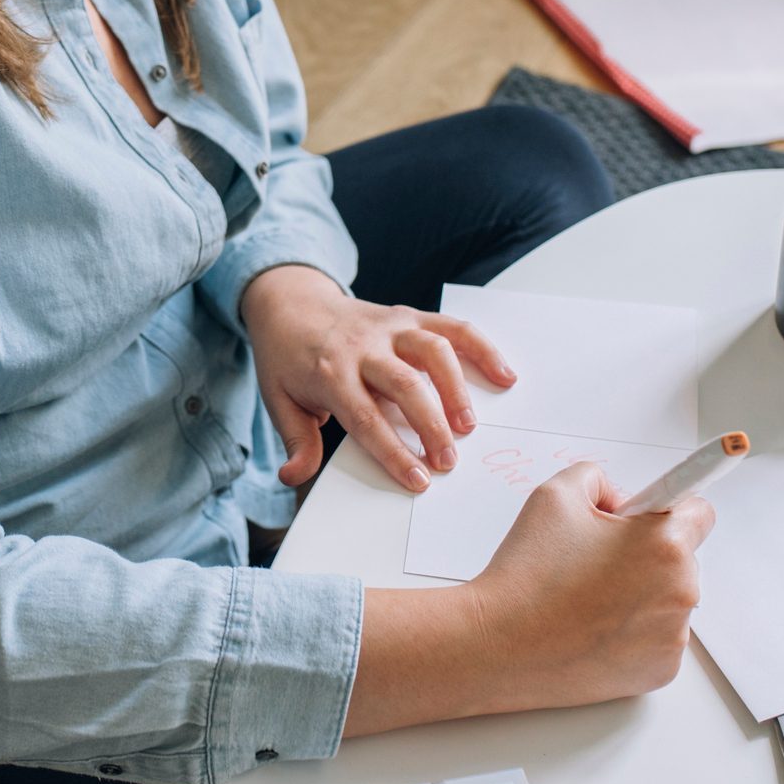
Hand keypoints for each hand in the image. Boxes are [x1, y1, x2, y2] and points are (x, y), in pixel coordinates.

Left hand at [240, 264, 514, 492]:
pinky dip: (481, 348)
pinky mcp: (409, 316)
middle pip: (404, 385)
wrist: (291, 303)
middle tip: (449, 462)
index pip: (365, 417)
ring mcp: (389, 327)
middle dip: (430, 426)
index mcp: (329, 373)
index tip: (418, 480)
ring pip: (432, 351)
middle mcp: (363, 347)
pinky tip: (504, 376)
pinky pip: (450, 327)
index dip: (393, 451)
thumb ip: (296, 441)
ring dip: (456, 389)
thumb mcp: (279, 400)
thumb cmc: (289, 358)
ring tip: (470, 427)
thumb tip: (293, 477)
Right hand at [467, 462, 714, 708]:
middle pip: (681, 558)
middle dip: (645, 554)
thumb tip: (620, 500)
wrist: (499, 645)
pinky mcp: (660, 671)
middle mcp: (682, 592)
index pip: (699, 512)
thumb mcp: (555, 495)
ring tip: (586, 600)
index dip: (665, 509)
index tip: (648, 517)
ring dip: (640, 594)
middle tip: (594, 561)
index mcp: (665, 544)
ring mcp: (673, 638)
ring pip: (668, 600)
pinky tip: (592, 629)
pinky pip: (657, 638)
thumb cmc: (527, 573)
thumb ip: (598, 478)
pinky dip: (633, 633)